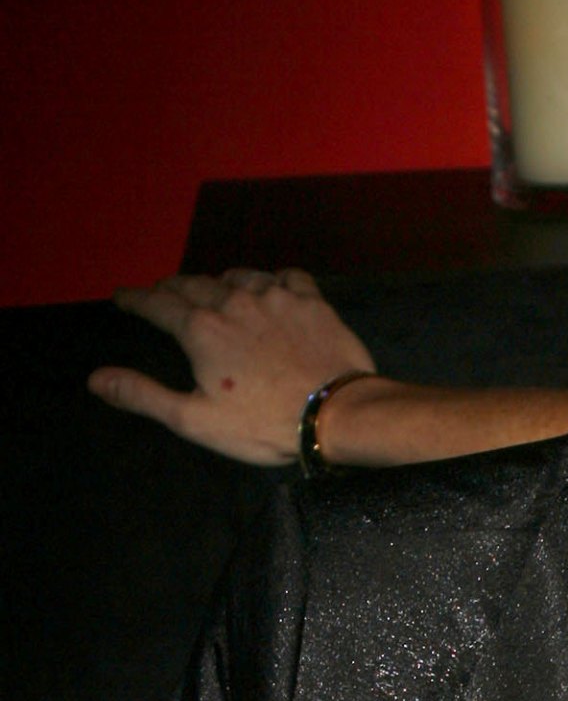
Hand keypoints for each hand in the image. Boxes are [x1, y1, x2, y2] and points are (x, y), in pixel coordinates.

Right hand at [88, 269, 374, 465]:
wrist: (337, 413)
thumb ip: (143, 395)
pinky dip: (270, 280)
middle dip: (172, 288)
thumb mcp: (195, 420)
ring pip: (236, 276)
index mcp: (201, 329)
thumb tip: (96, 379)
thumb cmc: (265, 424)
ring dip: (218, 281)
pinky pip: (284, 276)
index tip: (122, 296)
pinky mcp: (310, 300)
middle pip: (192, 284)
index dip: (135, 299)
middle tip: (162, 293)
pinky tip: (271, 289)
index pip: (156, 304)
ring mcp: (274, 296)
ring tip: (213, 289)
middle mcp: (233, 301)